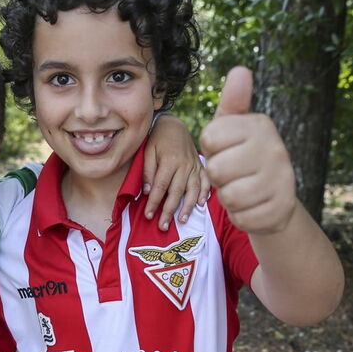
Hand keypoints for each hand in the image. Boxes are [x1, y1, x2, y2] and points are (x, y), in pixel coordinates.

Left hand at [143, 113, 210, 229]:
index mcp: (169, 161)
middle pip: (176, 192)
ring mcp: (194, 166)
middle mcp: (184, 165)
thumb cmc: (157, 139)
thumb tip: (146, 191)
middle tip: (163, 227)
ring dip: (188, 207)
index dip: (154, 202)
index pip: (160, 186)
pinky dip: (205, 193)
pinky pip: (206, 181)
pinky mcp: (200, 166)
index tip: (148, 215)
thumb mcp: (147, 151)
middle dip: (169, 211)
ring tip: (182, 220)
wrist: (174, 125)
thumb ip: (147, 171)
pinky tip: (201, 205)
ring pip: (193, 190)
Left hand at [200, 66, 295, 234]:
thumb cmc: (242, 157)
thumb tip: (240, 70)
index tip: (226, 150)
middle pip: (217, 169)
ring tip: (242, 189)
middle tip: (234, 173)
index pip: (210, 138)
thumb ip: (233, 102)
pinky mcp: (282, 208)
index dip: (210, 150)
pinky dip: (241, 216)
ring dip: (229, 198)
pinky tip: (253, 206)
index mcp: (260, 125)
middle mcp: (276, 148)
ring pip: (229, 196)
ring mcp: (283, 179)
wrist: (275, 198)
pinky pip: (242, 218)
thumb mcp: (234, 129)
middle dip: (219, 177)